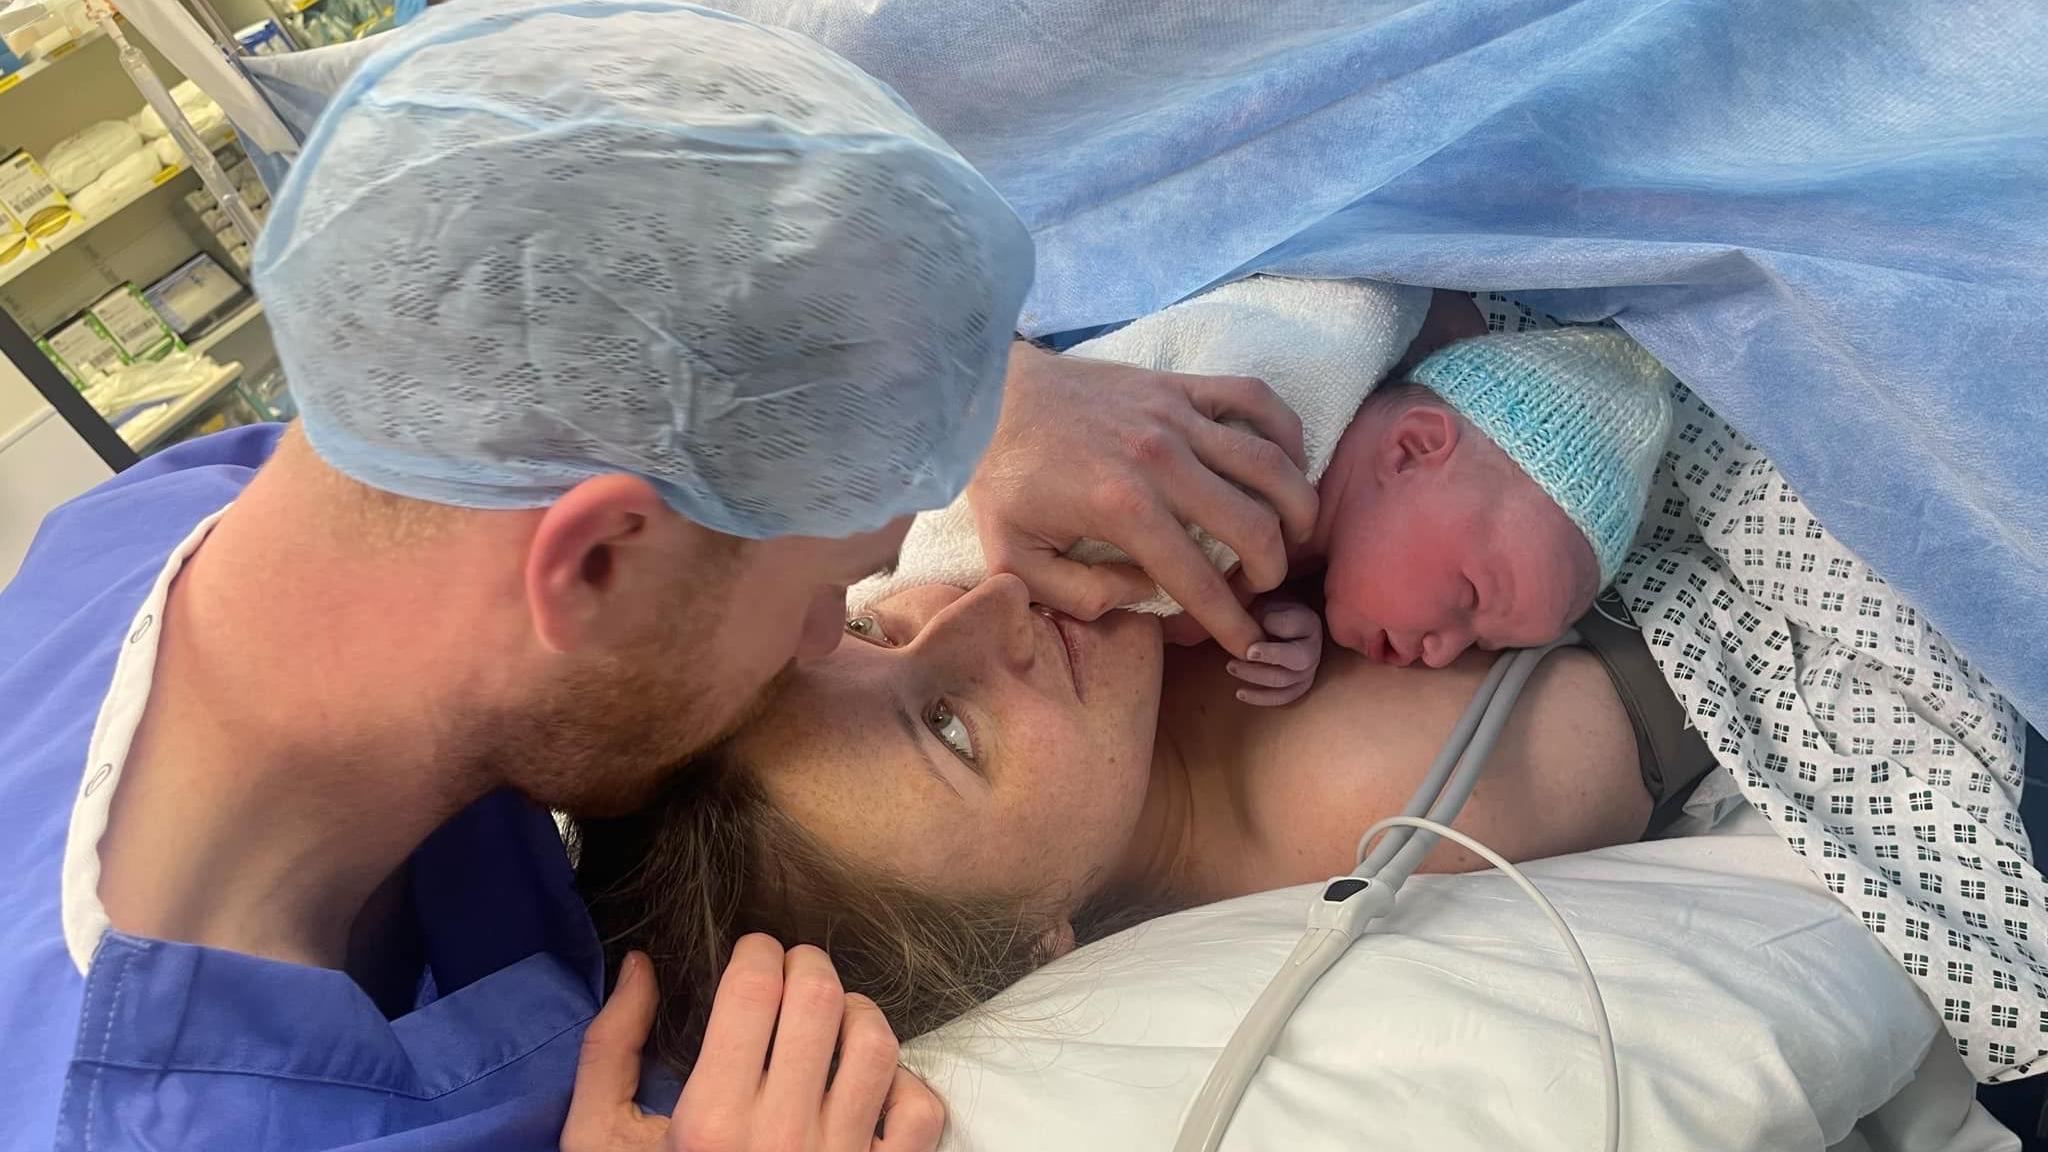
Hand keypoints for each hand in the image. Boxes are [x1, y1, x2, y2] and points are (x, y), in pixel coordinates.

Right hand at [561, 937, 943, 1151]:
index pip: (754, 991)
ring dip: (856, 1013)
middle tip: (792, 969)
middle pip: (821, 1001)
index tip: (753, 952)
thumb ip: (610, 1050)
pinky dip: (904, 1082)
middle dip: (807, 965)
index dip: (757, 951)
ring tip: (831, 1018)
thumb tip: (639, 965)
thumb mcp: (599, 1140)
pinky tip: (868, 1082)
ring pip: (876, 1045)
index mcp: (709, 1123)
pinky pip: (919, 1111)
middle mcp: (780, 1139)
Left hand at [967, 341, 1317, 659]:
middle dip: (1271, 569)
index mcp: (1123, 510)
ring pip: (1269, 463)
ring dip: (1297, 505)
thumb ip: (1081, 597)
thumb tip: (1144, 592)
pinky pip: (1255, 398)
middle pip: (1253, 525)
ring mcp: (1175, 416)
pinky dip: (1286, 430)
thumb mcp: (1016, 562)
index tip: (1247, 642)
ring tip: (1296, 533)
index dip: (1231, 621)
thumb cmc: (1001, 480)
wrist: (986, 397)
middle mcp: (1161, 461)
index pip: (1199, 580)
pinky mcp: (1178, 385)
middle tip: (1264, 587)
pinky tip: (1287, 463)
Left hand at [1224, 598, 1322, 705]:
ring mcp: (1308, 672)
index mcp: (1309, 623)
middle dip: (1264, 661)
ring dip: (1255, 677)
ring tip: (1231, 667)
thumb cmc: (1269, 610)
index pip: (1292, 627)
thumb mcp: (1267, 604)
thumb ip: (1264, 615)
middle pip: (1294, 660)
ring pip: (1284, 682)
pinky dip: (1260, 698)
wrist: (1277, 621)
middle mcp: (1314, 650)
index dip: (1273, 635)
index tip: (1250, 647)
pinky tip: (1240, 693)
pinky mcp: (1297, 687)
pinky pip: (1281, 698)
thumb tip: (1256, 640)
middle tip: (1236, 659)